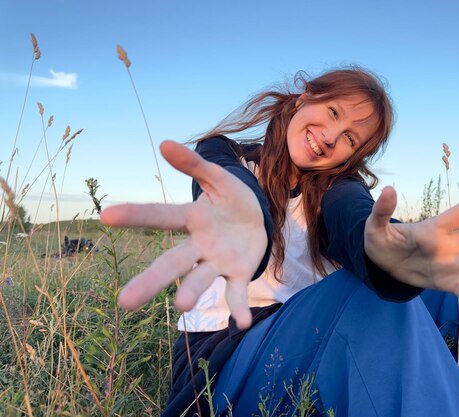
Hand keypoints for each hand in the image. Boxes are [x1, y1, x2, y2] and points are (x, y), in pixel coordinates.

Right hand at [100, 140, 266, 328]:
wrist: (257, 220)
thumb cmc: (231, 200)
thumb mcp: (218, 179)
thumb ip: (195, 165)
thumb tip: (164, 143)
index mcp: (192, 219)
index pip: (161, 216)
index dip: (136, 215)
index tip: (105, 216)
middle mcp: (198, 245)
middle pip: (172, 262)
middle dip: (151, 280)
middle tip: (125, 302)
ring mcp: (217, 262)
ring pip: (200, 279)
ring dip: (191, 292)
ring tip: (183, 305)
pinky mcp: (238, 273)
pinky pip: (235, 292)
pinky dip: (237, 308)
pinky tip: (240, 324)